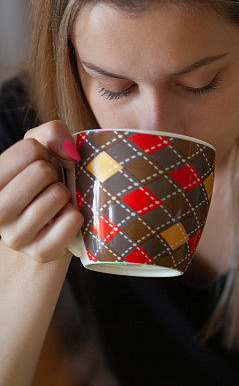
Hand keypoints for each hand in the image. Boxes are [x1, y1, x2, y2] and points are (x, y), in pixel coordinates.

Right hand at [0, 120, 83, 262]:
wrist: (48, 227)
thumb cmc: (43, 183)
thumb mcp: (40, 149)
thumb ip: (51, 133)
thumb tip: (67, 150)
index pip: (29, 149)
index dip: (44, 152)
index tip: (39, 165)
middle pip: (42, 171)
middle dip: (54, 174)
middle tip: (49, 186)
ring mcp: (16, 236)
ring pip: (58, 196)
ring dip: (65, 196)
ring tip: (55, 204)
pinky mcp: (40, 252)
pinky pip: (71, 222)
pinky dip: (75, 216)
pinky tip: (64, 219)